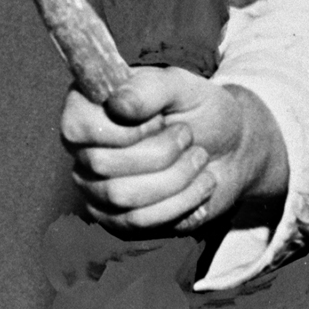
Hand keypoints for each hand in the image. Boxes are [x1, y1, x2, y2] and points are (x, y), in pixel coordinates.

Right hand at [60, 65, 284, 236]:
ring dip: (177, 177)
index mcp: (87, 109)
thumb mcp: (181, 87)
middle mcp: (84, 150)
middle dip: (161, 152)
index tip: (159, 119)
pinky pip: (140, 221)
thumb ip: (148, 89)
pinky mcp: (118, 220)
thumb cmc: (199, 111)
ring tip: (199, 158)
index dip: (124, 130)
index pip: (77, 129)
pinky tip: (199, 184)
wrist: (231, 149)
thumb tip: (116, 105)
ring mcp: (97, 189)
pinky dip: (182, 202)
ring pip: (123, 197)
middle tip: (187, 136)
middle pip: (102, 166)